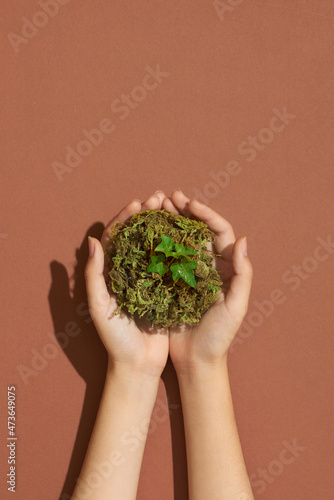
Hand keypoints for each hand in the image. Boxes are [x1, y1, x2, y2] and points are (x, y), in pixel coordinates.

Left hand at [84, 191, 168, 379]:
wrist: (138, 365)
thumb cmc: (115, 338)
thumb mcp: (100, 306)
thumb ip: (94, 274)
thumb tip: (93, 240)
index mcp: (111, 273)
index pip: (117, 237)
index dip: (127, 218)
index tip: (139, 203)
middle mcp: (130, 272)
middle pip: (138, 236)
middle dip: (148, 215)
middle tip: (160, 198)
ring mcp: (148, 279)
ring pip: (156, 246)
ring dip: (164, 226)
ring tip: (175, 209)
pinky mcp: (165, 289)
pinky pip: (171, 264)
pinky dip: (178, 248)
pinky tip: (188, 235)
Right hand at [162, 189, 252, 374]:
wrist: (196, 360)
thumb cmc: (220, 336)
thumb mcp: (236, 308)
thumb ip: (243, 275)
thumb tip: (243, 240)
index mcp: (223, 268)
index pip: (218, 232)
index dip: (206, 214)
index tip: (189, 203)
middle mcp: (205, 266)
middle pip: (196, 231)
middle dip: (184, 211)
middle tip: (168, 197)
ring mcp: (186, 273)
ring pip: (178, 240)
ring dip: (168, 222)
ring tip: (155, 206)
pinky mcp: (169, 283)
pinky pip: (163, 258)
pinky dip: (156, 242)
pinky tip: (145, 232)